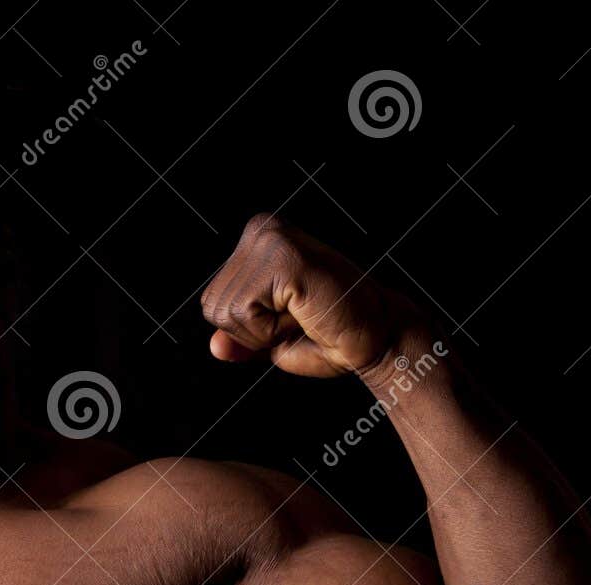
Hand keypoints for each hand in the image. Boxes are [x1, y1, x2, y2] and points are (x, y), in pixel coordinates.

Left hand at [200, 213, 422, 379]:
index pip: (212, 304)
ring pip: (227, 313)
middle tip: (301, 317)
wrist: (377, 337)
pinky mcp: (283, 257)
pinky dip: (273, 330)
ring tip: (305, 314)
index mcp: (255, 240)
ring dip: (266, 332)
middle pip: (214, 308)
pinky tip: (305, 312)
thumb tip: (214, 347)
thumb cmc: (331, 336)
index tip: (290, 317)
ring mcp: (270, 239)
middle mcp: (260, 230)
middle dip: (254, 332)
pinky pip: (245, 313)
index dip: (248, 329)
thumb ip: (239, 339)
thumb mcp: (271, 340)